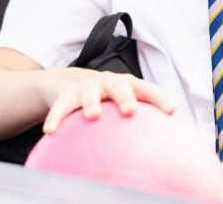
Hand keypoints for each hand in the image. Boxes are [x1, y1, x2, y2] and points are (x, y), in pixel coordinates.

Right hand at [39, 68, 175, 133]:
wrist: (68, 81)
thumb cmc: (106, 96)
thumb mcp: (122, 100)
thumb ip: (142, 116)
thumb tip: (167, 140)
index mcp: (126, 84)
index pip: (146, 88)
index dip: (158, 97)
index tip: (170, 110)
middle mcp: (107, 82)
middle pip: (119, 85)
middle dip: (125, 96)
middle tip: (130, 110)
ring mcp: (86, 87)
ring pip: (89, 93)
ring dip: (92, 103)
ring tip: (93, 115)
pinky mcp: (65, 94)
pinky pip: (60, 107)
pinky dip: (55, 118)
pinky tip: (51, 131)